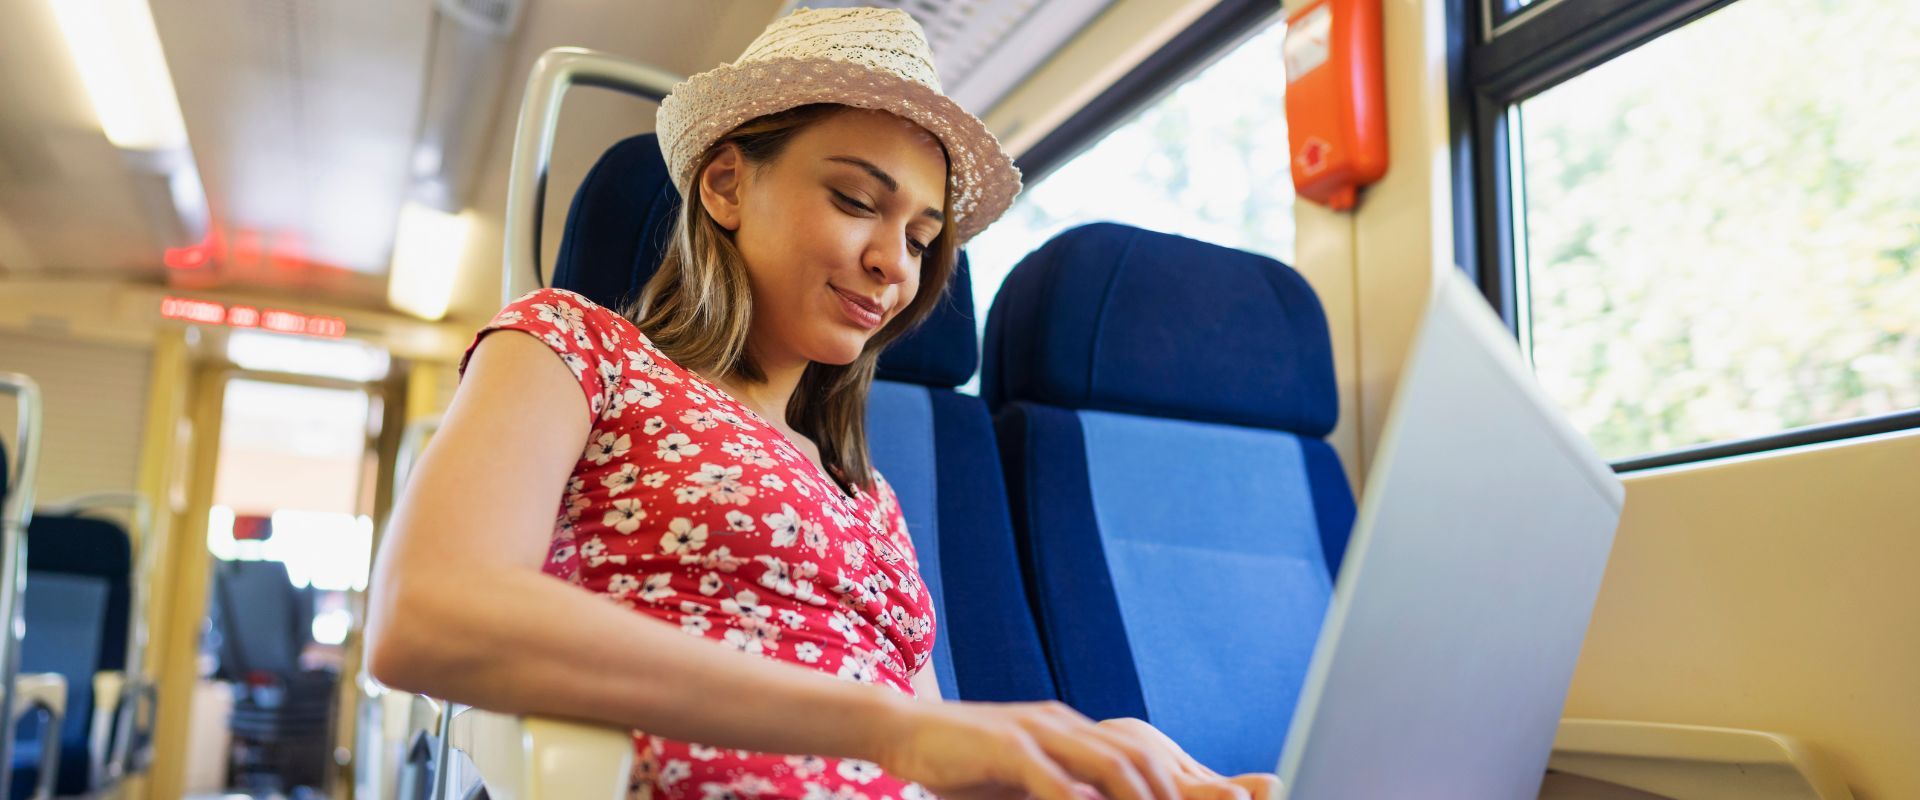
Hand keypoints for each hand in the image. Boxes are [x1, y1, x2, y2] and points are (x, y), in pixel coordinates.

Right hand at [867, 698, 1280, 799]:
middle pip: (1142, 756)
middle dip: (1182, 792)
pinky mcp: (1006, 745)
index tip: (1237, 798)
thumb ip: (1066, 788)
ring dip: (1139, 798)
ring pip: (1109, 763)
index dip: (1192, 779)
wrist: (903, 730)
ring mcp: (1039, 731)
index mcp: (1077, 733)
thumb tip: (1095, 799)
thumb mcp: (1026, 777)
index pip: (1147, 753)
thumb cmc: (963, 763)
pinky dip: (1075, 799)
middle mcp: (1067, 726)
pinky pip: (1051, 776)